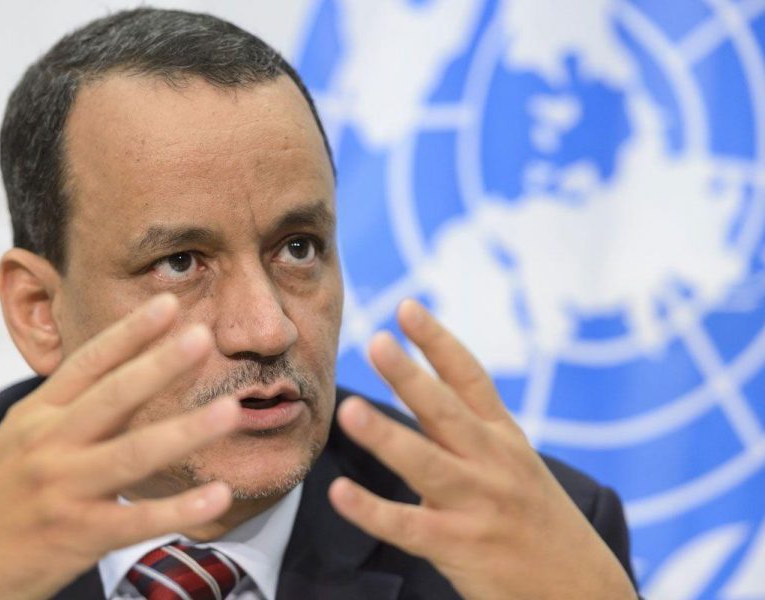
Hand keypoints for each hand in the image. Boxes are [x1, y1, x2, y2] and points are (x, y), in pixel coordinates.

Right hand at [0, 294, 238, 599]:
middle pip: (113, 398)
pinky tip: (219, 494)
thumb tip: (140, 366)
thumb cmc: (3, 489)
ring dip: (185, 431)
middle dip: (160, 366)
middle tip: (203, 337)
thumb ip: (78, 403)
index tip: (169, 303)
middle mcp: (50, 445)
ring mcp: (63, 491)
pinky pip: (136, 520)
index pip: (89, 363)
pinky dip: (180, 509)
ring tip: (231, 411)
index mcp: (39, 414)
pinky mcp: (77, 536)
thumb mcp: (27, 435)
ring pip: (132, 455)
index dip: (130, 331)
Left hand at [329, 299, 636, 599]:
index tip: (406, 308)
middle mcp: (493, 462)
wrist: (582, 590)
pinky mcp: (460, 547)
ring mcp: (478, 504)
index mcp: (504, 436)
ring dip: (386, 437)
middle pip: (445, 411)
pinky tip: (339, 493)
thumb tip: (420, 392)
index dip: (437, 341)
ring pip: (425, 464)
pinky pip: (408, 527)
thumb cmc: (538, 520)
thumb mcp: (515, 462)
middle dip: (410, 375)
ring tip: (349, 410)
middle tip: (376, 342)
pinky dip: (372, 511)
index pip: (470, 377)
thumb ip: (470, 428)